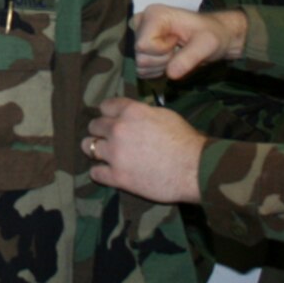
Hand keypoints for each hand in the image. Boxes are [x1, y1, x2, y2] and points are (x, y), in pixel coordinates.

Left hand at [84, 97, 203, 203]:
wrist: (195, 168)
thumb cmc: (186, 140)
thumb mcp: (164, 115)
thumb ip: (142, 113)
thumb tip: (133, 114)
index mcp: (131, 111)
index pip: (105, 105)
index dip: (108, 112)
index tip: (111, 118)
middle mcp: (118, 129)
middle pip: (94, 125)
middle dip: (100, 130)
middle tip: (108, 137)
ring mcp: (115, 154)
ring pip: (88, 146)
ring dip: (94, 148)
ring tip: (102, 153)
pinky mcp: (117, 177)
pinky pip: (95, 173)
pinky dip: (99, 172)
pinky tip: (106, 172)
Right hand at [132, 4, 244, 79]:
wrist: (212, 38)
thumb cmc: (211, 34)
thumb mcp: (207, 44)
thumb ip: (190, 57)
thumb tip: (171, 73)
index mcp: (154, 14)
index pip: (143, 44)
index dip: (162, 50)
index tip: (178, 40)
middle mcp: (141, 23)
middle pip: (141, 57)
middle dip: (163, 60)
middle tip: (179, 48)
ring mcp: (139, 37)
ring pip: (140, 66)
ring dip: (162, 66)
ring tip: (176, 52)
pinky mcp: (141, 50)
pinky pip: (142, 71)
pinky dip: (158, 70)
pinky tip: (170, 58)